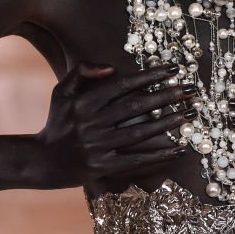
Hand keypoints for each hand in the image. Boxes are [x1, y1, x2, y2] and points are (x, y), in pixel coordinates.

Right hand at [33, 62, 195, 187]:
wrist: (43, 161)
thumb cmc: (57, 121)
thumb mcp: (61, 91)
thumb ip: (82, 71)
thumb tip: (112, 66)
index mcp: (84, 102)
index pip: (124, 85)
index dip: (150, 76)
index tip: (172, 69)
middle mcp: (92, 123)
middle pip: (136, 107)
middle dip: (167, 96)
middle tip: (191, 89)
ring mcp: (98, 147)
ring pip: (140, 132)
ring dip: (168, 122)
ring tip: (190, 112)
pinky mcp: (104, 167)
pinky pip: (137, 159)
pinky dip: (159, 154)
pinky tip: (179, 148)